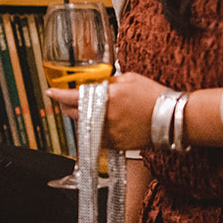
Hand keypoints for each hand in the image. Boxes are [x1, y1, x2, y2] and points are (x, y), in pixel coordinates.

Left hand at [46, 72, 165, 151]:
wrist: (173, 118)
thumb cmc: (154, 96)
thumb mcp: (129, 78)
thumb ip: (109, 82)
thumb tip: (94, 85)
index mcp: (108, 96)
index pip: (74, 96)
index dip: (58, 95)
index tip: (49, 93)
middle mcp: (106, 116)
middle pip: (74, 113)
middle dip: (68, 107)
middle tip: (68, 101)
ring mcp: (110, 132)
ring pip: (83, 127)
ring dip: (81, 118)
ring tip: (89, 111)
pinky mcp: (115, 144)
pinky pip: (95, 138)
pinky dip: (92, 130)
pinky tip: (99, 123)